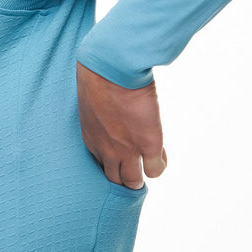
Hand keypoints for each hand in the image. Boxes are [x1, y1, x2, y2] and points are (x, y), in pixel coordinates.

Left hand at [76, 62, 166, 187]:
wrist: (110, 70)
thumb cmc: (99, 76)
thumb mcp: (92, 103)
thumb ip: (100, 116)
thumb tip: (112, 112)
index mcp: (92, 140)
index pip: (100, 166)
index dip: (112, 163)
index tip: (119, 155)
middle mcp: (107, 151)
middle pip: (115, 180)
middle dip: (124, 177)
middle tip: (135, 166)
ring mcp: (127, 151)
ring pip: (133, 182)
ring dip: (140, 176)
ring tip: (148, 164)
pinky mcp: (148, 144)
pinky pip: (156, 170)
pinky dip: (159, 165)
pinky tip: (160, 153)